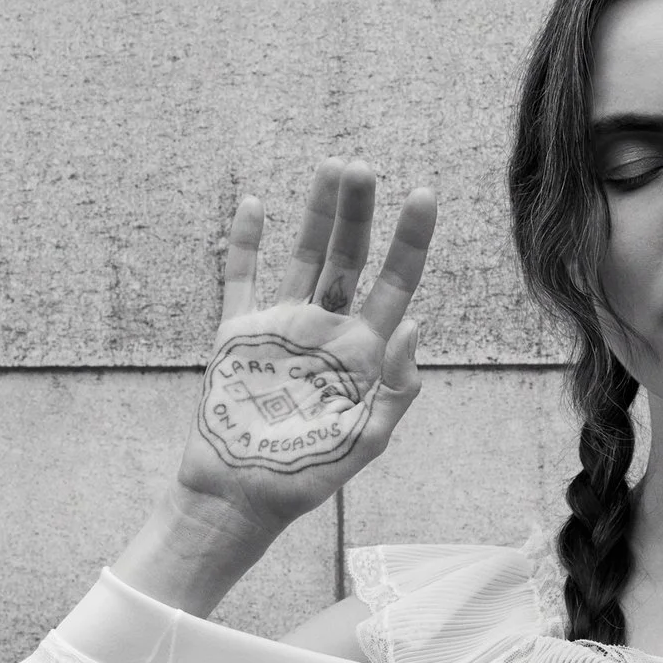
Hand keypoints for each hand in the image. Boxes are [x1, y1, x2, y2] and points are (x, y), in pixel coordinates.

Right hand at [183, 157, 436, 531]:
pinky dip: (246, 242)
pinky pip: (241, 279)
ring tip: (332, 166)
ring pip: (304, 256)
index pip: (395, 284)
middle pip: (349, 259)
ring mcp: (281, 329)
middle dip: (359, 212)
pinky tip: (255, 203)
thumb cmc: (308, 478)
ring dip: (318, 214)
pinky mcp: (238, 335)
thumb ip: (394, 388)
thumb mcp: (365, 439)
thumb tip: (414, 326)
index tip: (424, 195)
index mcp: (363, 354)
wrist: (240, 498)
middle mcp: (326, 332)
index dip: (411, 241)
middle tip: (363, 165)